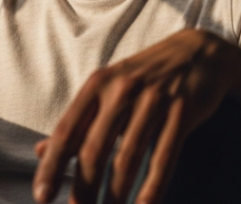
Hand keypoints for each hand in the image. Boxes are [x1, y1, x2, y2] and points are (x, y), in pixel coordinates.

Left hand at [32, 29, 240, 203]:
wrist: (199, 52)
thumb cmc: (144, 76)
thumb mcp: (107, 89)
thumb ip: (77, 121)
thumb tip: (41, 151)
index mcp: (98, 85)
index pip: (67, 131)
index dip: (52, 166)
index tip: (42, 196)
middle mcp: (122, 90)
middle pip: (95, 149)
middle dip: (83, 189)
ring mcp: (154, 100)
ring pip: (128, 157)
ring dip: (116, 195)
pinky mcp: (182, 111)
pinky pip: (164, 157)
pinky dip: (153, 187)